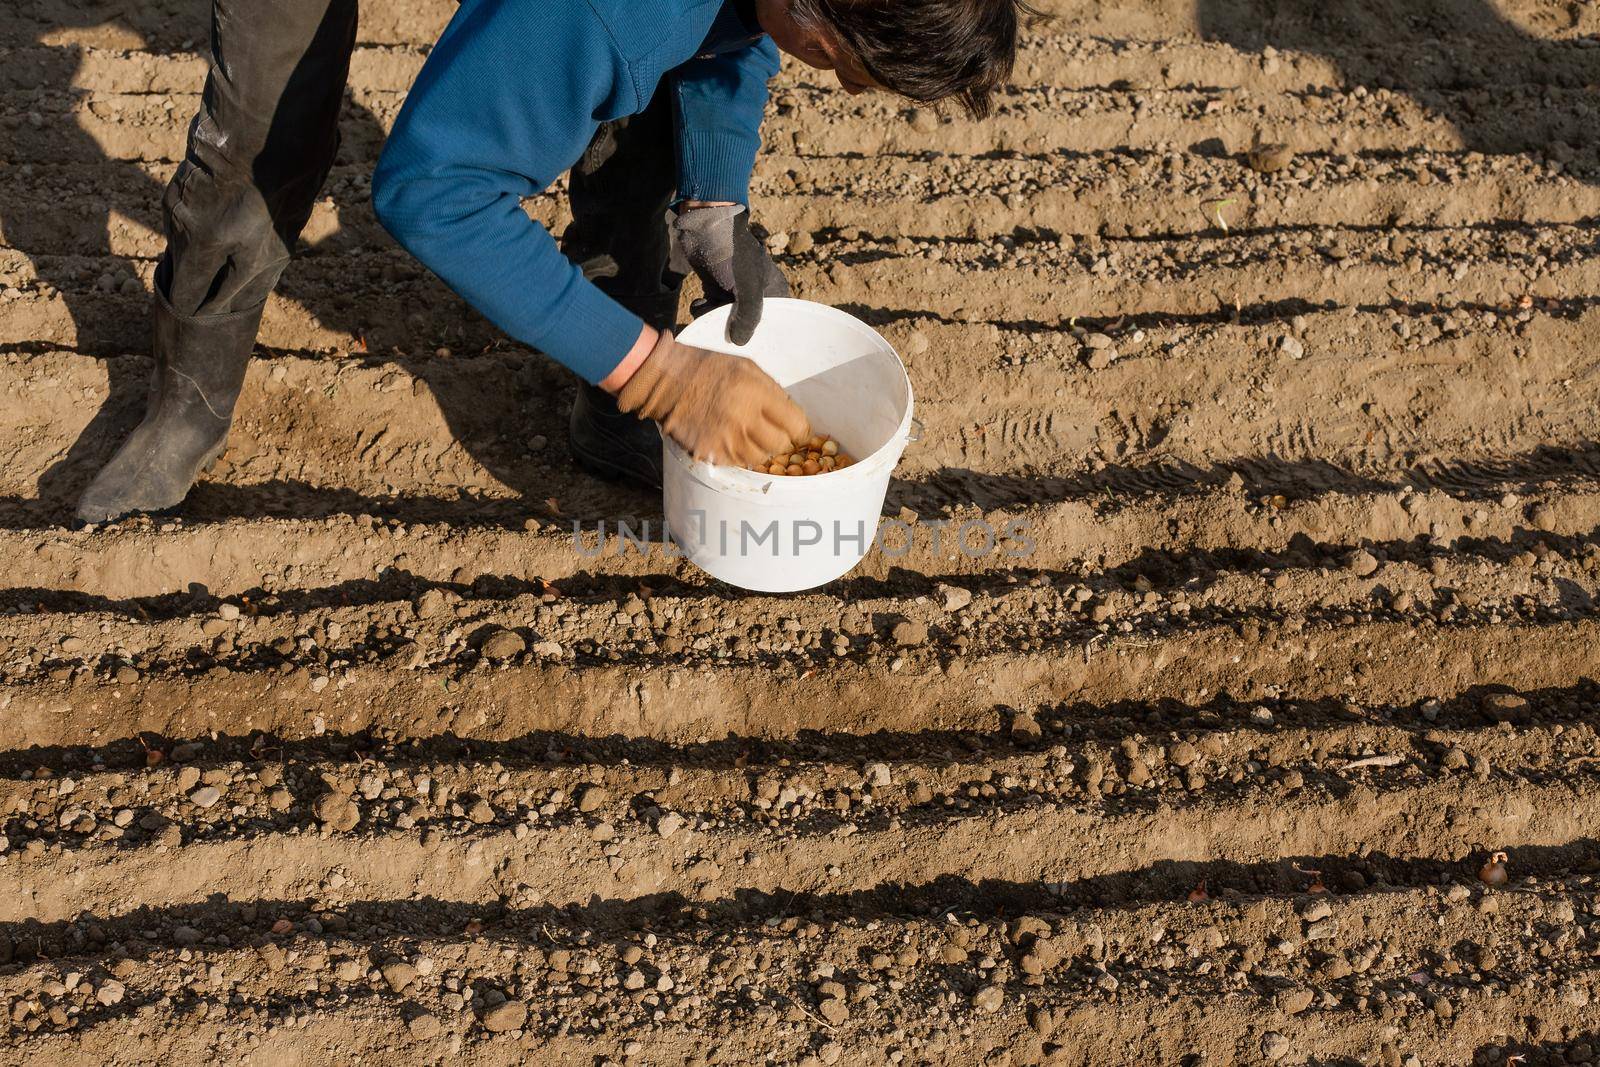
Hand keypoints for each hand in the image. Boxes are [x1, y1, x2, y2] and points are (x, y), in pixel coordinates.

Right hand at [616, 329, 808, 465]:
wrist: (667, 381)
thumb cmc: (709, 369)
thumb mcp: (747, 367)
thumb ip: (773, 391)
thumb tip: (791, 414)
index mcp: (756, 394)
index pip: (796, 425)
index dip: (801, 431)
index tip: (798, 431)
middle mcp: (743, 419)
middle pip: (780, 446)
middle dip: (781, 440)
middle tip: (773, 432)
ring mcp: (725, 439)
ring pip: (759, 458)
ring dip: (759, 449)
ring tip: (748, 433)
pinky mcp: (710, 452)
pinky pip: (737, 462)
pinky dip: (739, 454)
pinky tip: (730, 438)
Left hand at [670, 203, 788, 344]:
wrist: (705, 228)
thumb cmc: (734, 255)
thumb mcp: (748, 290)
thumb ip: (748, 318)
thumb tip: (740, 343)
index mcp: (774, 289)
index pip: (775, 320)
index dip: (764, 335)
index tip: (752, 347)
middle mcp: (757, 292)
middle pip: (749, 322)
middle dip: (735, 329)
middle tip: (724, 335)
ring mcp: (735, 290)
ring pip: (727, 317)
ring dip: (713, 319)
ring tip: (706, 309)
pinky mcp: (716, 287)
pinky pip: (712, 308)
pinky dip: (703, 309)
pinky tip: (699, 302)